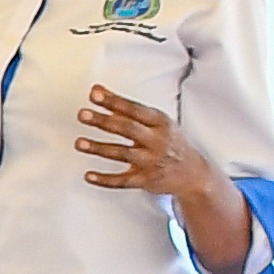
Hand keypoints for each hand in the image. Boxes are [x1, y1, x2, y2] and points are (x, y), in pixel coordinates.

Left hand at [74, 84, 224, 214]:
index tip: (95, 94)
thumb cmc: (170, 142)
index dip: (114, 102)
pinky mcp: (146, 181)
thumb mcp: (157, 122)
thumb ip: (127, 109)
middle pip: (127, 129)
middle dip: (104, 121)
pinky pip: (122, 181)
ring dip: (99, 148)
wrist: (194, 174)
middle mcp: (156, 141)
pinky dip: (105, 180)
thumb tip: (98, 91)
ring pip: (122, 154)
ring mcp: (151, 162)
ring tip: (79, 143)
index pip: (134, 109)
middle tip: (83, 114)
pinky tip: (88, 175)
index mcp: (160, 123)